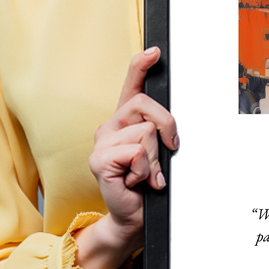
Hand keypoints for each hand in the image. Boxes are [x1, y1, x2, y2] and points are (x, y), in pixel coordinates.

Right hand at [74, 47, 178, 268]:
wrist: (134, 216)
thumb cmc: (148, 184)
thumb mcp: (159, 151)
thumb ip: (160, 132)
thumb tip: (169, 124)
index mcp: (125, 120)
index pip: (131, 85)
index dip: (141, 65)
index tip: (155, 51)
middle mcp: (110, 126)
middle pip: (146, 105)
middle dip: (167, 127)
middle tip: (167, 151)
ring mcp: (102, 142)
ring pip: (145, 132)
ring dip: (155, 158)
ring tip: (146, 174)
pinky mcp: (99, 160)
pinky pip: (136, 152)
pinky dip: (145, 170)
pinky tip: (136, 181)